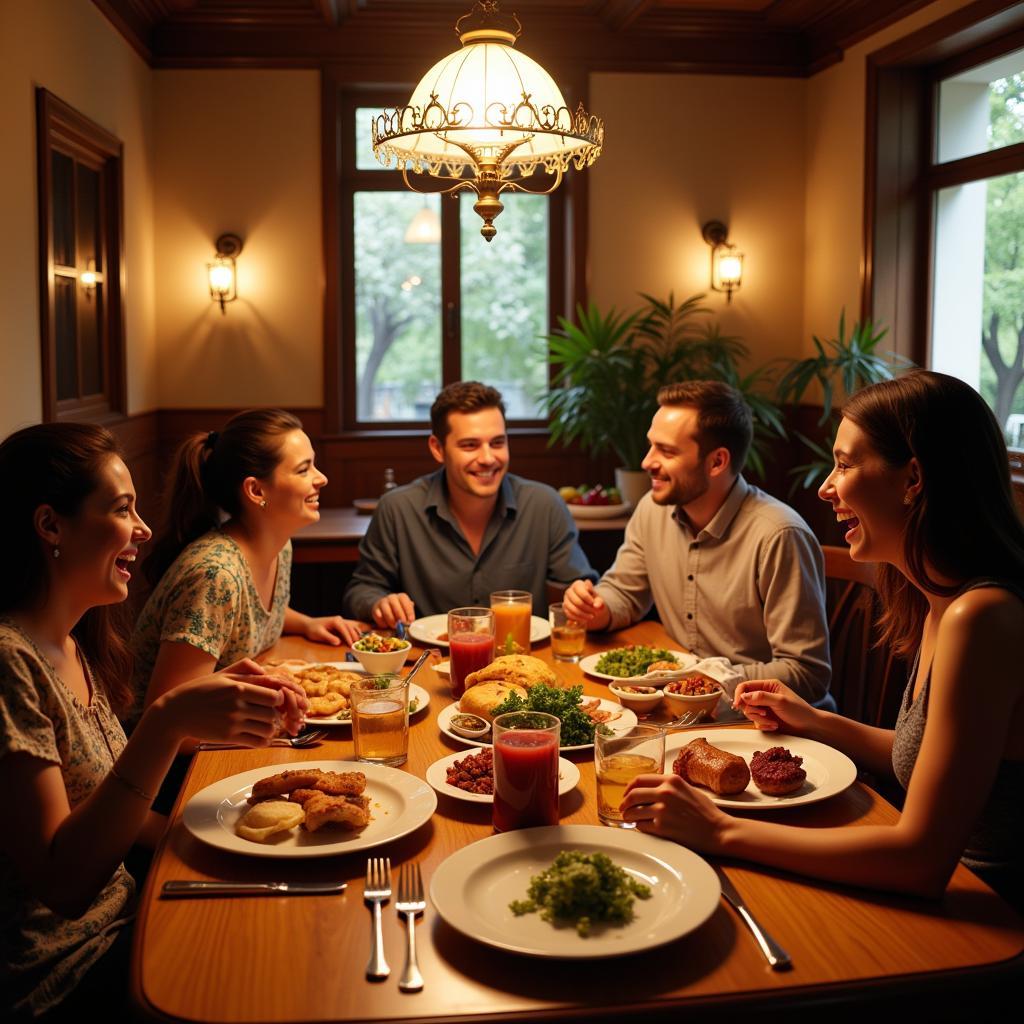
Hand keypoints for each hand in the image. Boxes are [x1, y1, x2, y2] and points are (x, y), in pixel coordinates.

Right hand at [157, 668, 307, 745]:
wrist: (177, 712)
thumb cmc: (201, 690)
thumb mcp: (222, 674)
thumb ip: (246, 668)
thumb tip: (266, 671)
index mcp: (238, 687)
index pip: (274, 696)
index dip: (279, 699)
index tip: (274, 700)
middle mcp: (237, 706)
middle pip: (273, 714)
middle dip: (276, 714)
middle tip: (272, 714)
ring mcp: (233, 723)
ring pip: (267, 729)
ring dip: (271, 728)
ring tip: (265, 724)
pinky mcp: (228, 737)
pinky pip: (256, 742)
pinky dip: (263, 740)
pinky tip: (260, 736)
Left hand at [302, 615, 360, 645]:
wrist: (308, 625)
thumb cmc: (312, 630)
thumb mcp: (319, 634)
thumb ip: (329, 638)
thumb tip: (338, 642)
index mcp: (335, 621)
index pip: (345, 630)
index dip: (349, 638)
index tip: (352, 646)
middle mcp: (340, 620)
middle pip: (350, 629)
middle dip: (354, 638)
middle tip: (358, 647)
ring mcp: (341, 621)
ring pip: (352, 628)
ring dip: (356, 635)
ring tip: (360, 644)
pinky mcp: (340, 625)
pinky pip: (350, 628)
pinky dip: (354, 633)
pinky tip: (358, 638)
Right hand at [372, 593, 415, 628]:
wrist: (384, 608)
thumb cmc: (399, 611)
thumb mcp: (406, 611)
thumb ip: (408, 615)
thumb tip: (410, 621)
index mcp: (401, 597)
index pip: (405, 600)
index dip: (408, 611)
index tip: (410, 620)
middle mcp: (392, 597)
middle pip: (395, 604)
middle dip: (400, 615)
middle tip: (402, 624)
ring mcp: (383, 603)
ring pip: (386, 611)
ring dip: (391, 620)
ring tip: (395, 626)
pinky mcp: (375, 610)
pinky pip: (379, 616)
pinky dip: (383, 622)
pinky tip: (386, 626)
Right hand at [563, 580, 609, 629]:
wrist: (588, 605)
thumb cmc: (593, 599)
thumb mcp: (598, 599)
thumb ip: (599, 601)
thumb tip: (597, 606)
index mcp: (577, 584)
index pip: (581, 592)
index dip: (588, 599)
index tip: (593, 604)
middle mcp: (569, 591)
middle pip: (577, 601)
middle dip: (587, 608)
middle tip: (594, 612)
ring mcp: (565, 600)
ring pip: (572, 609)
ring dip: (583, 615)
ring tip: (591, 617)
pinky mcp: (564, 608)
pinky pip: (569, 614)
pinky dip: (578, 618)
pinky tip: (585, 620)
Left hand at [620, 773, 729, 851]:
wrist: (718, 831)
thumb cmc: (706, 811)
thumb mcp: (687, 789)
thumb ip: (669, 786)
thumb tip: (649, 789)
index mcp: (671, 780)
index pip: (640, 779)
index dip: (629, 787)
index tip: (626, 793)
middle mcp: (665, 793)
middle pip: (632, 795)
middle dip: (624, 803)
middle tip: (623, 808)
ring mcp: (662, 810)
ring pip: (633, 811)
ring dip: (628, 816)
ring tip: (629, 819)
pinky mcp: (662, 828)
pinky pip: (641, 826)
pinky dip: (638, 827)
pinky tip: (642, 827)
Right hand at [732, 679, 817, 734]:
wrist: (809, 726)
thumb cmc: (799, 710)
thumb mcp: (780, 701)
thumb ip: (761, 697)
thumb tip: (743, 696)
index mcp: (768, 686)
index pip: (745, 686)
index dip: (739, 694)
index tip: (737, 705)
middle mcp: (764, 695)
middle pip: (745, 701)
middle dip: (753, 710)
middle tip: (764, 714)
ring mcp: (764, 707)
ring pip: (749, 713)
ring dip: (760, 720)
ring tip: (773, 722)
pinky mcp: (765, 718)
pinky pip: (755, 722)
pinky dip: (763, 725)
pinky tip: (774, 726)